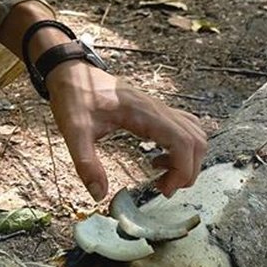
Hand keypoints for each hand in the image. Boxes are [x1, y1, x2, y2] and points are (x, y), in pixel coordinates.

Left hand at [45, 60, 207, 201]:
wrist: (70, 72)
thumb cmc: (75, 96)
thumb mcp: (74, 130)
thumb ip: (86, 162)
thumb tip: (98, 194)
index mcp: (144, 112)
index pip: (183, 143)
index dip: (182, 171)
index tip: (162, 189)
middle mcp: (158, 109)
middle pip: (196, 141)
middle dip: (187, 170)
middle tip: (162, 187)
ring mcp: (159, 109)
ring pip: (194, 135)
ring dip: (187, 160)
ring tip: (161, 174)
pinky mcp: (154, 112)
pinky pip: (183, 130)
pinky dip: (181, 149)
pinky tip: (157, 159)